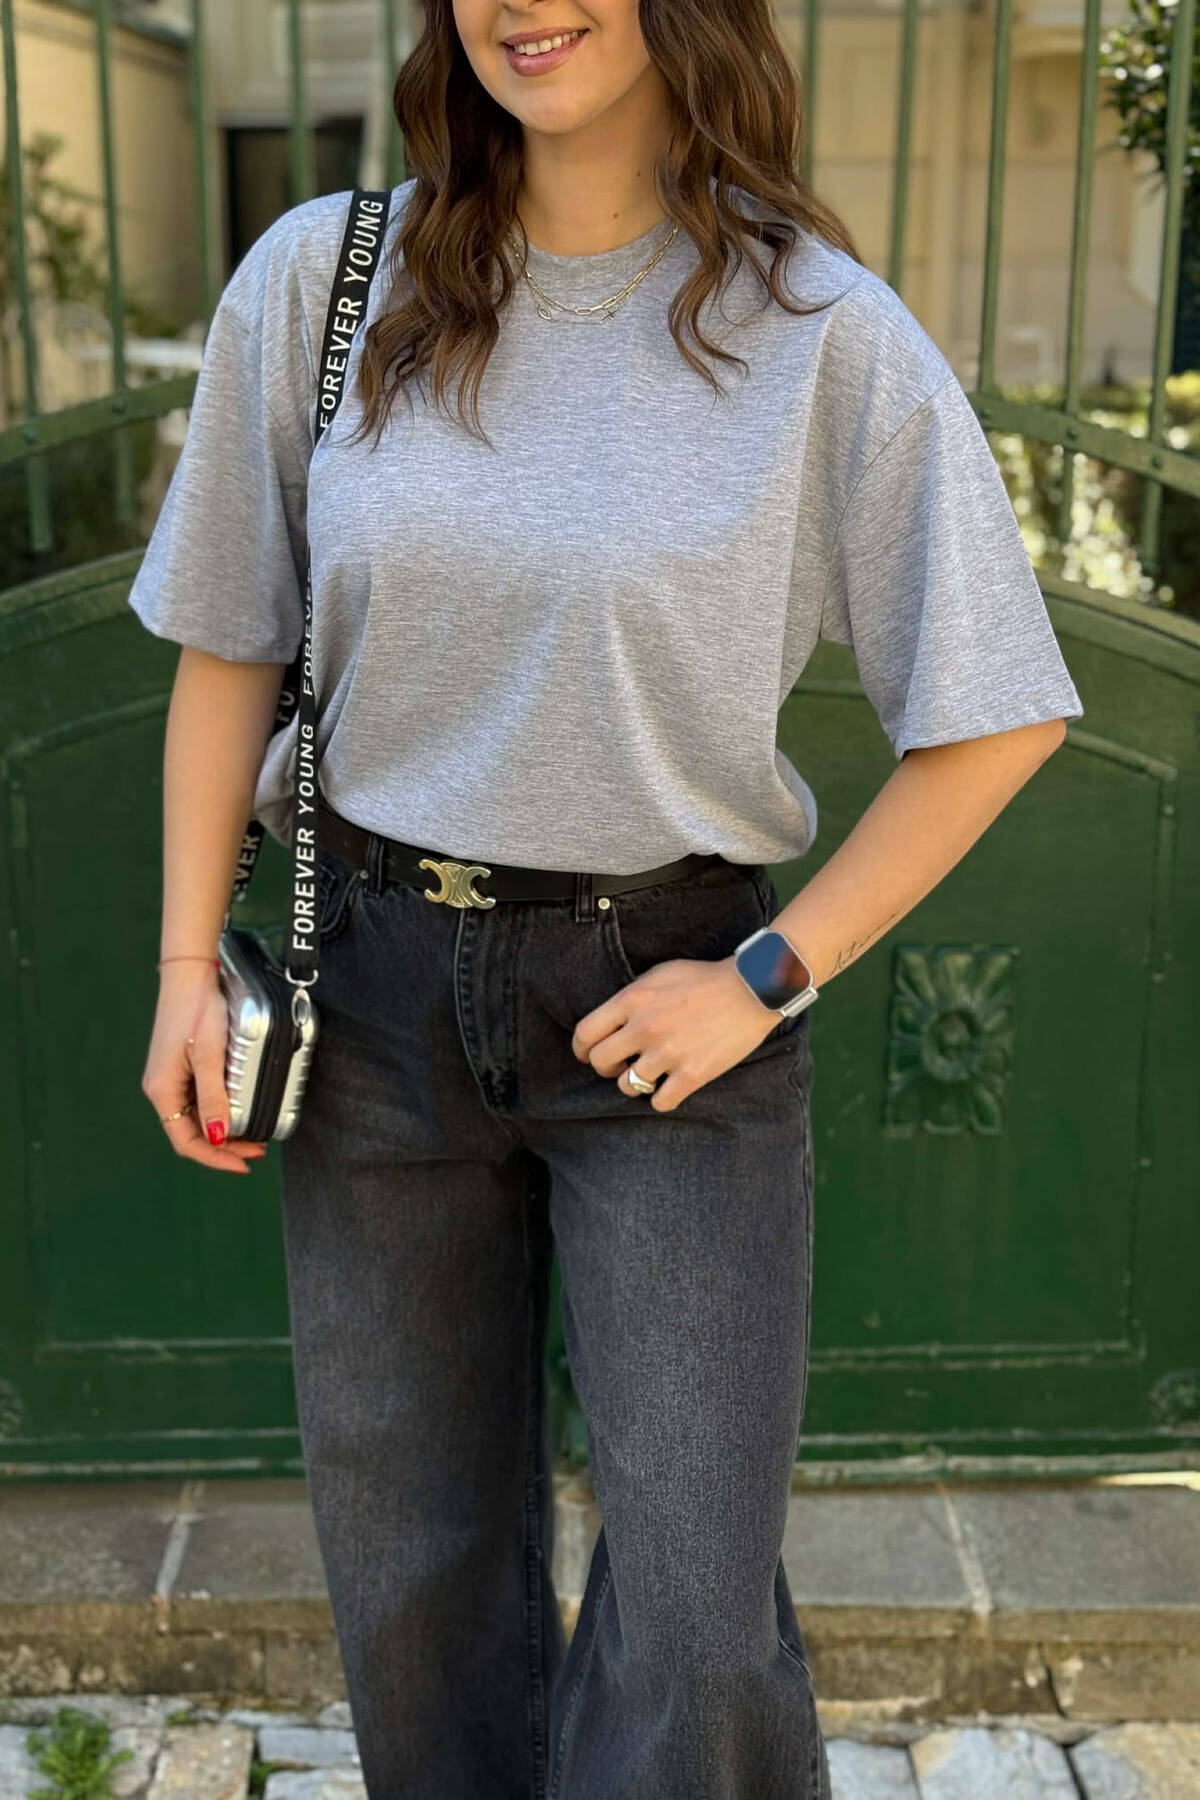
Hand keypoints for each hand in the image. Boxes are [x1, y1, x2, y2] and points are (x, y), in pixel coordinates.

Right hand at [141, 963, 267, 1172]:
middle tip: (258, 1148)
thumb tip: (220, 1135)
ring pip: (196, 1118)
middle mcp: (163, 1089)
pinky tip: (240, 1109)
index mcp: (163, 1090)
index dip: (215, 1158)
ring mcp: (171, 1078)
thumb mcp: (211, 1054)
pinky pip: (198, 1100)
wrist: (190, 974)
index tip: (244, 1164)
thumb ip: (215, 1095)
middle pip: (192, 1133)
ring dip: (223, 1130)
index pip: (186, 1141)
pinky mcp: (181, 1067)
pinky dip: (219, 1111)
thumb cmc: (198, 1009)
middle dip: (224, 1146)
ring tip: (253, 1133)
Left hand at [571, 955, 778, 1112]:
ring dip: (635, 1083)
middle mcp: (644, 1028)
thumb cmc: (704, 979)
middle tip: (620, 1064)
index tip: (588, 1053)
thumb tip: (610, 1020)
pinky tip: (670, 1086)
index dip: (582, 1048)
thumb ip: (631, 997)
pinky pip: (659, 1102)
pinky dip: (661, 1097)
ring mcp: (667, 1054)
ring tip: (650, 1073)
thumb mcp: (658, 975)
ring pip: (627, 1086)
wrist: (751, 989)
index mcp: (632, 1000)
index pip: (585, 1033)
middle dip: (606, 1066)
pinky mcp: (691, 1075)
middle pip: (600, 1062)